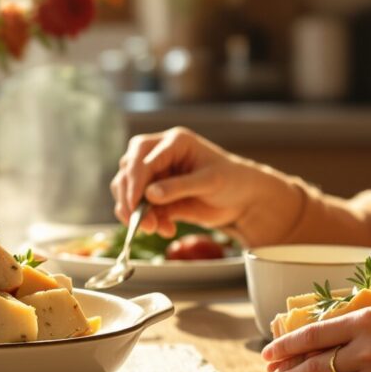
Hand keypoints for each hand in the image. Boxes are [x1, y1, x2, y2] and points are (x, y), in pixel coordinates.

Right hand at [111, 127, 304, 241]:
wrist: (242, 199)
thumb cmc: (232, 181)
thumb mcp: (209, 182)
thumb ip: (179, 187)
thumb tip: (149, 195)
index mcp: (174, 142)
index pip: (143, 157)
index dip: (135, 180)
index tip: (135, 203)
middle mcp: (160, 154)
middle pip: (128, 170)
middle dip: (130, 197)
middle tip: (138, 221)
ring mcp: (156, 174)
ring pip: (128, 189)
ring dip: (135, 211)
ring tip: (154, 228)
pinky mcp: (156, 195)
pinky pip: (139, 207)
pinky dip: (146, 220)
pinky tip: (165, 229)